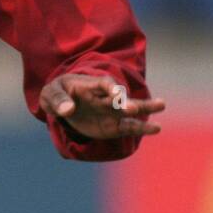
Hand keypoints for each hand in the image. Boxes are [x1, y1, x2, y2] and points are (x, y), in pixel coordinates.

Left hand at [40, 74, 165, 139]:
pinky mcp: (113, 125)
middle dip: (126, 101)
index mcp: (90, 84)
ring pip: (130, 109)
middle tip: (134, 108)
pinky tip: (156, 128)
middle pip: (119, 97)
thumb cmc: (57, 93)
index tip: (115, 93)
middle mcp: (105, 96)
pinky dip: (141, 128)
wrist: (62, 102)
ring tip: (162, 104)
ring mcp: (111, 110)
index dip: (110, 87)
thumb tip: (67, 110)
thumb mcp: (50, 94)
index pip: (103, 84)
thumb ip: (58, 100)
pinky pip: (129, 127)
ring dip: (144, 108)